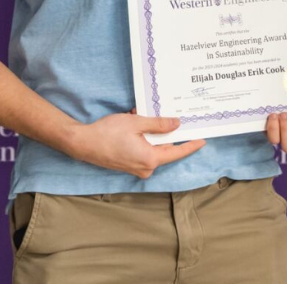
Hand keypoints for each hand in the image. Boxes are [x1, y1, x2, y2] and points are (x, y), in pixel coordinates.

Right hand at [66, 112, 205, 178]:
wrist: (83, 143)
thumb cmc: (108, 133)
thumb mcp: (136, 123)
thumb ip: (158, 124)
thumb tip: (176, 125)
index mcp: (151, 159)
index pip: (177, 152)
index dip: (190, 145)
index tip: (202, 140)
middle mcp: (145, 168)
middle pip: (164, 149)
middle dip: (165, 133)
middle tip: (172, 119)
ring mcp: (136, 168)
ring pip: (152, 149)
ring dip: (150, 134)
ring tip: (142, 117)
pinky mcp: (128, 165)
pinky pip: (142, 151)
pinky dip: (142, 139)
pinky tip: (134, 125)